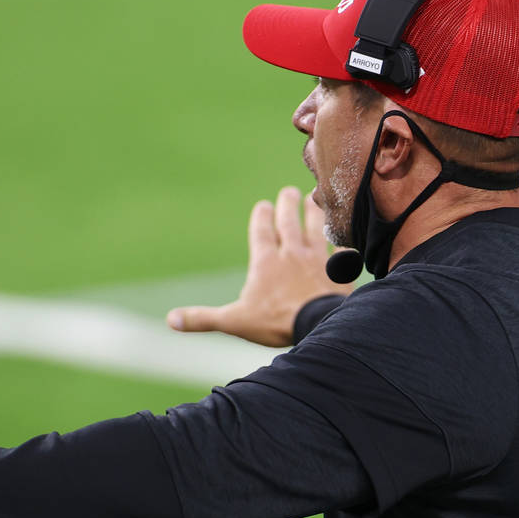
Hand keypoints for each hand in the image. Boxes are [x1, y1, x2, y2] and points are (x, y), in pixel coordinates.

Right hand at [166, 186, 353, 346]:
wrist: (319, 325)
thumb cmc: (275, 323)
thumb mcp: (233, 321)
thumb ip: (203, 318)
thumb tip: (171, 320)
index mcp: (266, 262)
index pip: (262, 232)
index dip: (262, 218)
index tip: (264, 206)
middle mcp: (292, 254)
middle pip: (290, 223)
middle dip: (288, 205)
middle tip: (289, 192)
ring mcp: (319, 260)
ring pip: (317, 229)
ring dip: (314, 214)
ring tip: (314, 200)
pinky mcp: (339, 271)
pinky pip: (343, 253)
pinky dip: (344, 244)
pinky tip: (347, 239)